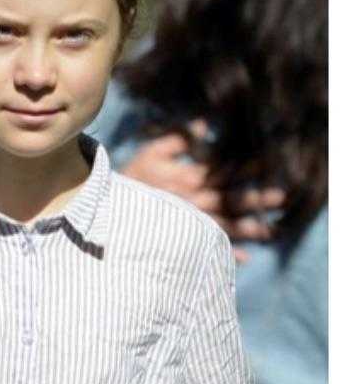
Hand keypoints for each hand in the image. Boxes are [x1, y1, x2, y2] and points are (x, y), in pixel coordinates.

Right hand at [121, 129, 284, 261]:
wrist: (103, 210)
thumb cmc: (129, 179)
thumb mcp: (150, 153)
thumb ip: (178, 139)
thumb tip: (203, 125)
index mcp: (186, 178)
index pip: (222, 171)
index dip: (245, 166)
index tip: (267, 162)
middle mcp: (191, 202)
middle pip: (229, 199)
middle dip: (254, 198)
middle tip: (279, 197)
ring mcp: (186, 223)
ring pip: (223, 225)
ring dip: (247, 228)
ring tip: (270, 230)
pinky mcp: (178, 240)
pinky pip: (203, 248)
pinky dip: (223, 255)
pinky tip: (244, 258)